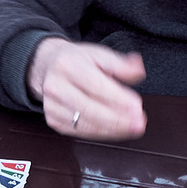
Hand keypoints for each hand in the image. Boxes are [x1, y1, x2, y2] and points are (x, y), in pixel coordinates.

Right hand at [27, 37, 147, 140]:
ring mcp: (52, 106)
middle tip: (139, 123)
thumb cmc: (76, 61)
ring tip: (132, 128)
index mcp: (67, 65)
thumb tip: (138, 70)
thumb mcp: (98, 54)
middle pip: (90, 109)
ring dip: (112, 130)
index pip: (96, 86)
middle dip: (117, 120)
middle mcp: (56, 86)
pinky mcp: (53, 120)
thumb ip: (120, 64)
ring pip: (86, 124)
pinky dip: (102, 133)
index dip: (118, 99)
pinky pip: (81, 132)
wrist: (47, 67)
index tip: (137, 106)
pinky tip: (116, 130)